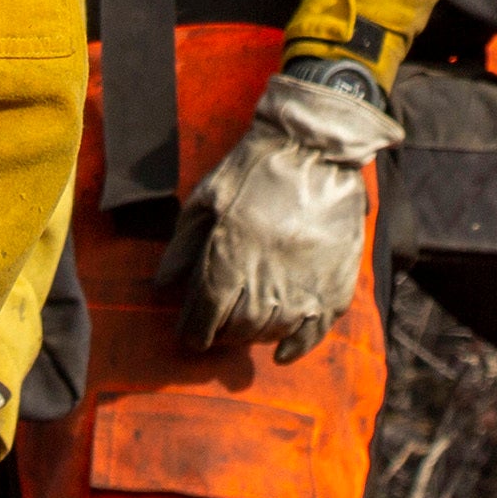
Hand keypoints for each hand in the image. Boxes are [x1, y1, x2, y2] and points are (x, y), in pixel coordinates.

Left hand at [184, 58, 398, 358]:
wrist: (314, 145)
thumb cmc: (253, 168)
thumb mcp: (206, 198)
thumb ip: (183, 245)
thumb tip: (162, 286)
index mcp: (229, 256)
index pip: (205, 316)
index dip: (194, 332)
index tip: (192, 336)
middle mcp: (265, 278)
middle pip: (238, 329)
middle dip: (224, 332)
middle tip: (221, 323)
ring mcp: (304, 283)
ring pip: (274, 331)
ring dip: (256, 334)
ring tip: (250, 324)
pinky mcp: (335, 283)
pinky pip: (314, 331)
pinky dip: (297, 347)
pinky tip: (283, 352)